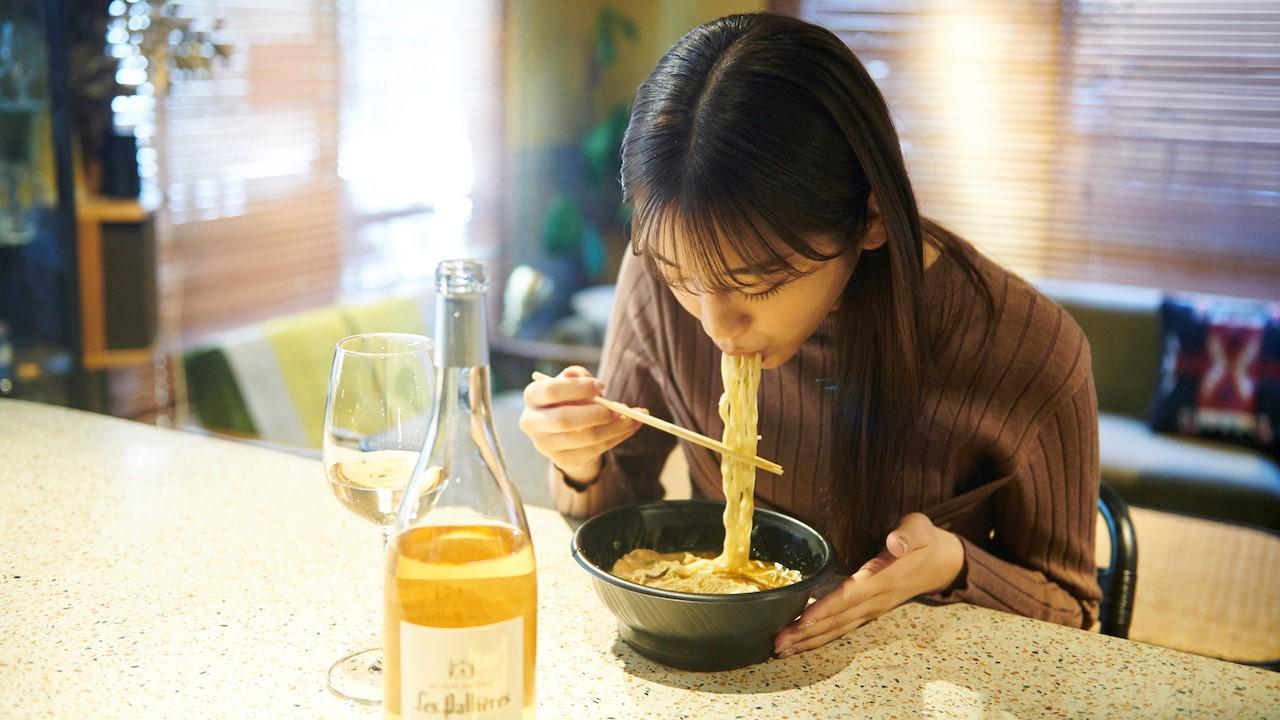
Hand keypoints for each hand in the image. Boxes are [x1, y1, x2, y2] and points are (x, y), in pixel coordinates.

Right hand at [518, 366, 642, 483]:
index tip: (602, 386)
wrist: (566, 430)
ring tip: (636, 416)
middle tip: (620, 408)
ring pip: (585, 438)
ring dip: (615, 427)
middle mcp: (532, 423)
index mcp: (532, 397)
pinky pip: (596, 450)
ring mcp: (546, 445)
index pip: (551, 391)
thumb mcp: (572, 384)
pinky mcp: (563, 460)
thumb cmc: (570, 399)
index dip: (578, 388)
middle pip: (564, 420)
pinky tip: (631, 426)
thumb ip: (577, 377)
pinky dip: (618, 436)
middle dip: (596, 413)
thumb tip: (581, 377)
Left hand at [773, 512, 964, 656]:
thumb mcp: (921, 529)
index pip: (851, 596)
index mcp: (885, 579)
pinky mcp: (870, 612)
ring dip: (809, 641)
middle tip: (777, 642)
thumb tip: (896, 543)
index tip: (802, 619)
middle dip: (807, 632)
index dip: (826, 608)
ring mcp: (873, 610)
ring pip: (838, 629)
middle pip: (838, 620)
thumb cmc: (926, 541)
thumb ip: (909, 535)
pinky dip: (820, 637)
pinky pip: (843, 628)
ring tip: (781, 649)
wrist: (945, 563)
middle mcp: (877, 600)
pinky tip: (801, 643)